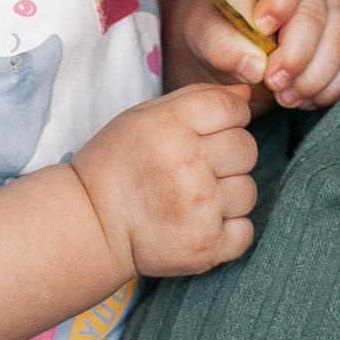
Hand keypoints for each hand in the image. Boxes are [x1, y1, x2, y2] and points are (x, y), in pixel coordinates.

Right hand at [71, 83, 254, 279]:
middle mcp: (188, 165)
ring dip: (227, 195)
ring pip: (248, 190)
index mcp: (170, 127)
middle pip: (246, 148)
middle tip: (197, 168)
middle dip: (228, 156)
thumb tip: (247, 94)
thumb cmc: (117, 164)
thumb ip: (197, 98)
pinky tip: (199, 223)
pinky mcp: (207, 245)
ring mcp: (200, 208)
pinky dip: (228, 230)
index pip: (232, 108)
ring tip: (193, 198)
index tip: (213, 131)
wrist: (91, 223)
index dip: (231, 117)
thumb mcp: (143, 117)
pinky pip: (245, 230)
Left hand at [163, 0, 339, 112]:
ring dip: (315, 75)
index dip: (281, 1)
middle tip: (273, 82)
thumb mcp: (202, 30)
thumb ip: (221, 44)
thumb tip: (253, 67)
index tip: (262, 29)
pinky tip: (304, 100)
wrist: (225, 43)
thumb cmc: (212, 25)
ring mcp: (331, 6)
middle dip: (297, 54)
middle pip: (317, 12)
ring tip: (285, 97)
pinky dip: (330, 87)